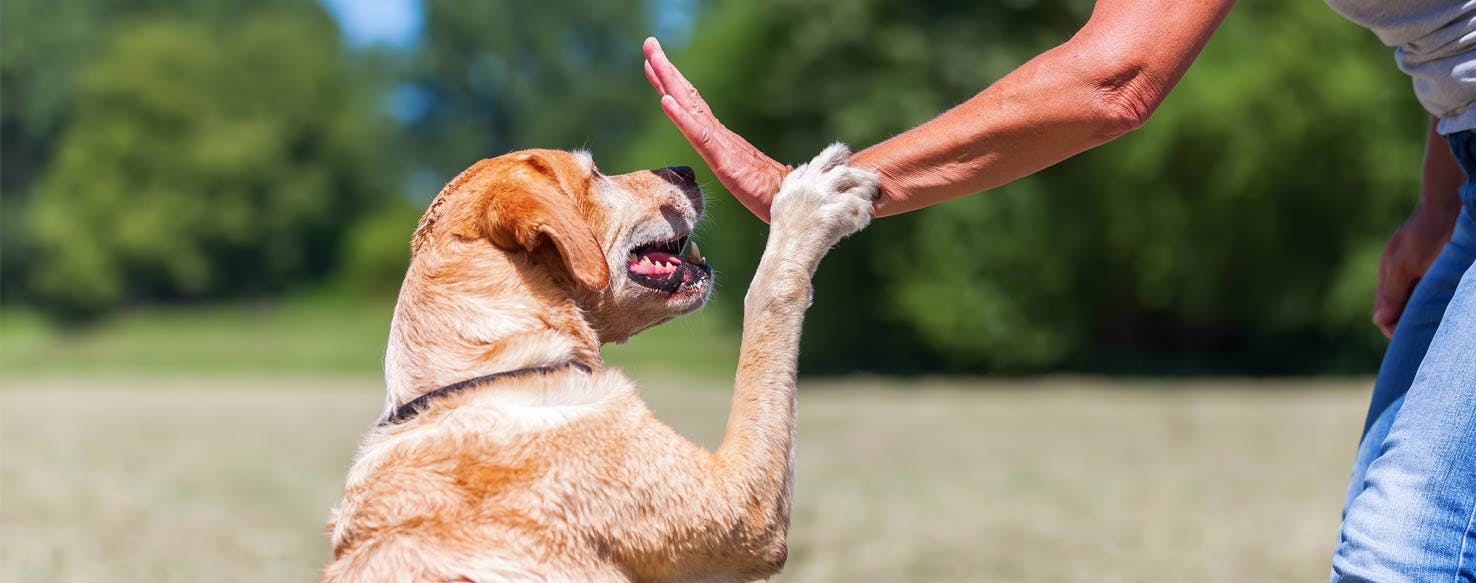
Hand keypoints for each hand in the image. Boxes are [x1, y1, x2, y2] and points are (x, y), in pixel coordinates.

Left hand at [642, 37, 789, 221]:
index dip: (673, 84)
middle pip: (689, 97)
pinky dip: (681, 117)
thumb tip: (732, 164)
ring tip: (652, 58)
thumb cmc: (773, 193)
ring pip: (691, 109)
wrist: (796, 203)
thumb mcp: (743, 178)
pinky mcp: (726, 162)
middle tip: (649, 43)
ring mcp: (723, 146)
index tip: (654, 63)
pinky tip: (665, 101)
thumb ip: (735, 166)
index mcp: (721, 139)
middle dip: (667, 70)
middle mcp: (720, 135)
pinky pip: (699, 136)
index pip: (693, 106)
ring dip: (669, 82)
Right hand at [1373, 202, 1458, 337]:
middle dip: (1408, 325)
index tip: (1407, 337)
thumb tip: (1379, 321)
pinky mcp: (1437, 272)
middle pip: (1399, 312)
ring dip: (1423, 315)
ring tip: (1437, 323)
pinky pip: (1431, 296)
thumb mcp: (1404, 265)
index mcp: (1388, 278)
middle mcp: (1402, 279)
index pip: (1383, 314)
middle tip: (1425, 334)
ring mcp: (1420, 275)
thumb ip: (1392, 293)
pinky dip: (1435, 305)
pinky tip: (1445, 307)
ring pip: (1416, 305)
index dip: (1393, 328)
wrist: (1450, 207)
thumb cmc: (1425, 234)